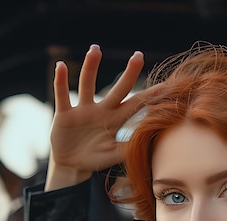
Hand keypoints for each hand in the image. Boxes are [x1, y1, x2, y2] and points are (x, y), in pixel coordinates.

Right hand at [46, 45, 153, 189]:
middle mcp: (101, 111)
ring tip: (96, 49)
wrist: (71, 164)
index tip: (165, 86)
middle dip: (129, 74)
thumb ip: (128, 148)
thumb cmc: (96, 158)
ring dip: (91, 67)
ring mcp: (83, 110)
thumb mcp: (113, 155)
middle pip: (117, 89)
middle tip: (139, 55)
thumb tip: (149, 144)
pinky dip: (60, 81)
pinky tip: (62, 66)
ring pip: (87, 84)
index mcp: (115, 121)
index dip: (149, 97)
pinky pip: (62, 95)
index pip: (135, 105)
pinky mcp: (65, 114)